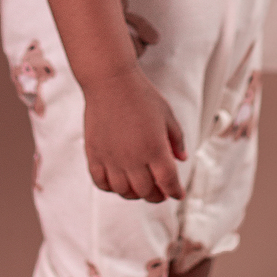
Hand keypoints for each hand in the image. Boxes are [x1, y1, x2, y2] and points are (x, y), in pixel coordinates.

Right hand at [82, 67, 187, 203]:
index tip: (178, 193)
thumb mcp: (167, 115)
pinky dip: (111, 188)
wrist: (110, 81)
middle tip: (161, 192)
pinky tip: (118, 181)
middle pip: (146, 191)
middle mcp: (133, 158)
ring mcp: (111, 158)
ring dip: (135, 194)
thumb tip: (181, 159)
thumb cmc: (141, 95)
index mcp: (155, 148)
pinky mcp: (94, 154)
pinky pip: (101, 182)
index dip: (176, 191)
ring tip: (140, 187)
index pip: (168, 182)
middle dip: (157, 196)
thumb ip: (176, 139)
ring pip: (124, 191)